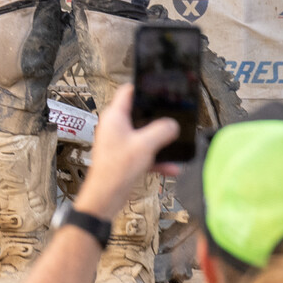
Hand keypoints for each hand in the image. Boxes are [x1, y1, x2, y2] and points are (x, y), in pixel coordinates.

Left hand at [73, 85, 180, 218]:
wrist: (106, 195)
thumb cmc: (117, 168)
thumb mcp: (144, 145)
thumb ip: (161, 131)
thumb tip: (172, 124)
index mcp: (115, 117)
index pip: (128, 92)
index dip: (143, 88)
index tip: (159, 87)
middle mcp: (116, 127)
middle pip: (140, 115)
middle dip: (158, 118)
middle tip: (174, 116)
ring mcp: (120, 142)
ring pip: (145, 136)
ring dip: (160, 142)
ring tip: (176, 145)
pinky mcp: (125, 157)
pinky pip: (145, 153)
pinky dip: (157, 159)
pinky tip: (172, 168)